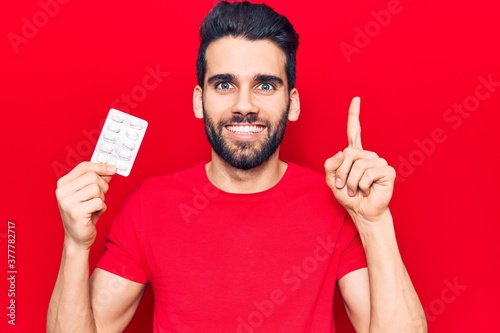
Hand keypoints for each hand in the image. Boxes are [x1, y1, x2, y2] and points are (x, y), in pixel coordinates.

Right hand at [55, 162, 115, 249]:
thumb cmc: (84, 214)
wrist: (77, 238)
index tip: (113, 168)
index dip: (101, 166)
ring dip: (101, 198)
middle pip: (93, 176)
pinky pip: (99, 202)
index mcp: (63, 184)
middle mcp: (62, 191)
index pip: (84, 166)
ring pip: (96, 189)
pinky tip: (94, 213)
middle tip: (100, 196)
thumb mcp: (88, 193)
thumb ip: (97, 180)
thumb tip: (110, 168)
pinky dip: (101, 208)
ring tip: (94, 206)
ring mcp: (67, 202)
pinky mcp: (75, 212)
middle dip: (103, 186)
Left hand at [325, 97, 395, 222]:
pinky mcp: (387, 171)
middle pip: (347, 153)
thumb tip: (341, 153)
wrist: (363, 212)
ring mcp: (379, 161)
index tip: (357, 99)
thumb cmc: (349, 196)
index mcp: (355, 154)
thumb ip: (331, 166)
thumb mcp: (333, 181)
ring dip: (351, 182)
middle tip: (345, 187)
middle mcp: (368, 155)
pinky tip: (367, 190)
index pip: (354, 131)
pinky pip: (367, 174)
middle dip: (342, 173)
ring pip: (357, 165)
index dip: (354, 115)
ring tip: (357, 190)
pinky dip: (362, 186)